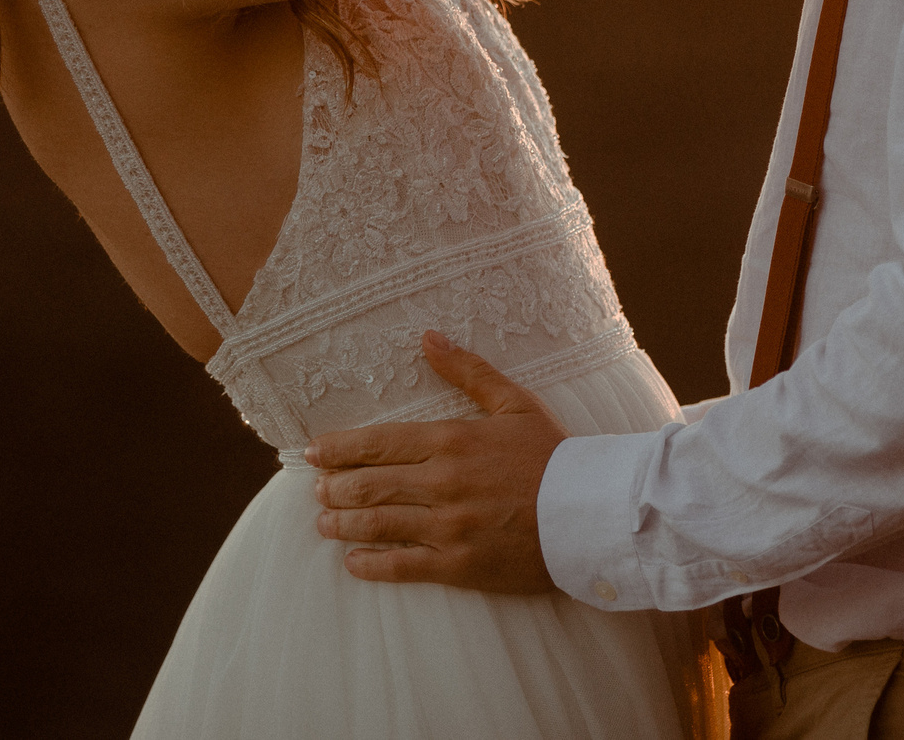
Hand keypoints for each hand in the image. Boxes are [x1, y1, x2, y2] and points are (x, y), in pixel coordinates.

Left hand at [303, 331, 566, 591]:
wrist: (590, 511)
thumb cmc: (553, 455)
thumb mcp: (515, 403)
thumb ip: (468, 371)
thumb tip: (428, 336)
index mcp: (452, 440)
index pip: (378, 442)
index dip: (339, 449)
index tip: (313, 453)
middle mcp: (442, 483)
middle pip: (368, 486)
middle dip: (334, 488)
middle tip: (318, 490)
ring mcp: (448, 526)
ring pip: (376, 525)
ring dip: (341, 523)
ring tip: (325, 522)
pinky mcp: (458, 565)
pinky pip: (401, 566)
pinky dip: (369, 565)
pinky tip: (353, 562)